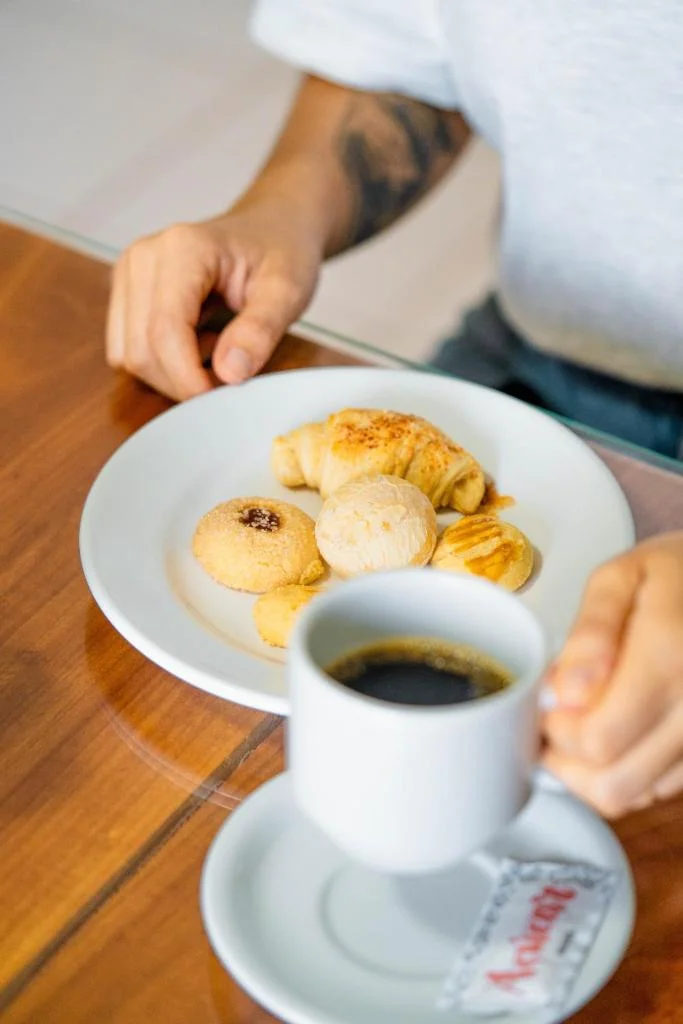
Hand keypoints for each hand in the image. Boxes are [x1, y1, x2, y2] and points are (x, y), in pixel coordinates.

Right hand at [106, 203, 321, 400]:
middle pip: (140, 350)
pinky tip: (197, 345)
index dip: (188, 378)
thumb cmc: (282, 252)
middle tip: (228, 379)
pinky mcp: (126, 292)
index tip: (220, 399)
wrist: (272, 227)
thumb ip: (260, 330)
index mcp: (182, 248)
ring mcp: (128, 273)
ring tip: (215, 352)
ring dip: (170, 374)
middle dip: (181, 381)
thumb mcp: (288, 290)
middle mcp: (143, 257)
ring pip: (128, 355)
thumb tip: (230, 373)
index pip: (165, 331)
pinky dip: (161, 363)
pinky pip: (127, 348)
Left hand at [542, 531, 682, 816]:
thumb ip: (590, 633)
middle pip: (613, 782)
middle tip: (555, 718)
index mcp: (669, 657)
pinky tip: (616, 732)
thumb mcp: (621, 577)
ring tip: (579, 726)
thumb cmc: (675, 574)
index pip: (597, 738)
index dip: (555, 730)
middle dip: (567, 758)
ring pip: (635, 795)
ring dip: (592, 774)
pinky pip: (660, 789)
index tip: (546, 702)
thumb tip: (566, 692)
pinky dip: (627, 773)